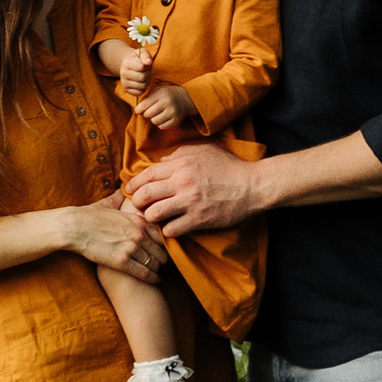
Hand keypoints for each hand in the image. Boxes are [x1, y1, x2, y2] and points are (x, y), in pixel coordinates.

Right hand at [67, 194, 170, 282]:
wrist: (74, 227)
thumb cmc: (88, 216)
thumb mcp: (108, 204)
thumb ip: (120, 198)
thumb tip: (123, 189)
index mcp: (138, 220)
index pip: (162, 235)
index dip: (164, 244)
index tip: (162, 249)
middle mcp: (138, 234)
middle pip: (162, 251)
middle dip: (162, 258)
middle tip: (161, 263)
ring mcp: (131, 248)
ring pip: (155, 263)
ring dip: (157, 269)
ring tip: (156, 272)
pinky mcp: (122, 262)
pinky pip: (145, 273)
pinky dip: (152, 278)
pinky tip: (155, 279)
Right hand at [118, 51, 152, 100]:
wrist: (127, 64)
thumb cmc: (137, 58)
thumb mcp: (142, 52)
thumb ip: (146, 56)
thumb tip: (149, 62)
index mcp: (127, 63)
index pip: (141, 67)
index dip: (146, 66)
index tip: (145, 65)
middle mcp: (123, 73)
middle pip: (142, 78)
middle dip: (147, 74)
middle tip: (146, 72)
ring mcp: (124, 83)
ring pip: (142, 86)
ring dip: (146, 82)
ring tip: (144, 76)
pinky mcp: (127, 90)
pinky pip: (140, 92)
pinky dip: (143, 88)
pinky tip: (141, 82)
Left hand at [124, 143, 260, 238]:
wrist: (252, 185)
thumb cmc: (229, 166)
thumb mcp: (204, 151)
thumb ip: (179, 154)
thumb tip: (160, 162)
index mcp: (181, 164)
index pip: (147, 174)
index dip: (134, 183)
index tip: (130, 190)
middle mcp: (182, 182)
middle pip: (146, 194)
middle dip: (136, 201)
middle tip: (136, 206)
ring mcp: (190, 202)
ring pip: (155, 213)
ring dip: (150, 217)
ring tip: (152, 218)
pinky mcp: (199, 219)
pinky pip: (173, 229)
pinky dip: (168, 231)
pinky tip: (170, 228)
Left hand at [141, 83, 197, 135]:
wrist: (185, 98)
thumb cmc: (167, 95)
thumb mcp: (158, 91)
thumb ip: (147, 98)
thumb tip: (137, 109)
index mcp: (161, 95)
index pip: (144, 105)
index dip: (138, 109)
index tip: (138, 110)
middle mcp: (167, 103)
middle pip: (148, 114)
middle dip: (146, 114)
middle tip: (149, 112)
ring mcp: (172, 113)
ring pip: (155, 122)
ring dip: (153, 119)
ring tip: (157, 114)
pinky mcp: (176, 121)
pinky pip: (162, 127)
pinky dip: (160, 124)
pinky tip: (163, 118)